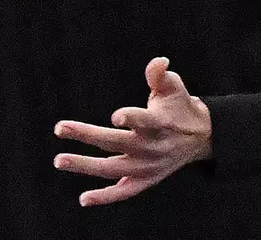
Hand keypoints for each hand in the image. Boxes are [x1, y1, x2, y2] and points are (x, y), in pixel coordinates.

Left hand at [53, 57, 212, 206]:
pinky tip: (84, 198)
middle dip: (87, 135)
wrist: (200, 137)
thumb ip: (160, 74)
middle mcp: (152, 147)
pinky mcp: (146, 180)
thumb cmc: (179, 106)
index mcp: (160, 123)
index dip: (132, 118)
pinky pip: (123, 192)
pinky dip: (105, 197)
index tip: (115, 117)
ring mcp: (147, 167)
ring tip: (59, 160)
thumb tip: (159, 61)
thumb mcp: (173, 87)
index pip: (145, 121)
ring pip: (112, 169)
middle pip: (116, 143)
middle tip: (60, 128)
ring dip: (85, 165)